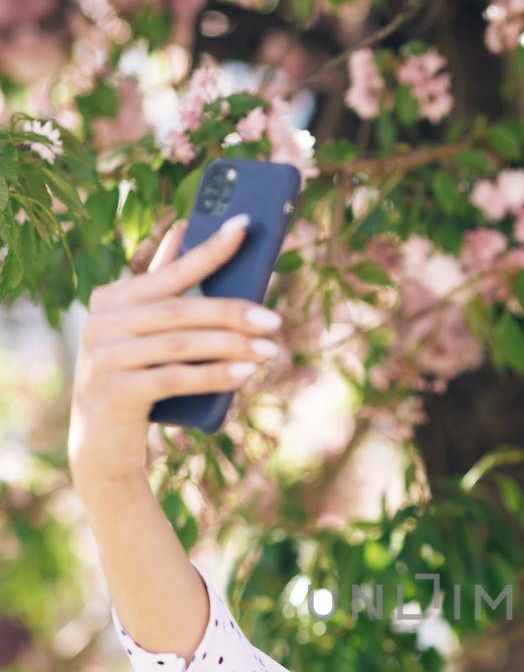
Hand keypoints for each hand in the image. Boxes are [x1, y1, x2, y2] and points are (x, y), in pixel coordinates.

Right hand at [68, 213, 283, 494]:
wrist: (101, 444)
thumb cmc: (135, 379)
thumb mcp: (145, 334)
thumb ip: (162, 287)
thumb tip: (183, 230)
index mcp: (111, 299)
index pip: (169, 272)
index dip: (208, 249)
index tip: (246, 226)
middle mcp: (101, 323)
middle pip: (180, 310)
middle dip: (232, 311)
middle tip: (275, 320)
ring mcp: (104, 358)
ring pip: (181, 345)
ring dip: (232, 346)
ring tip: (270, 350)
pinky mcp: (115, 393)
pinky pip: (175, 379)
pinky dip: (214, 375)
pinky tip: (244, 373)